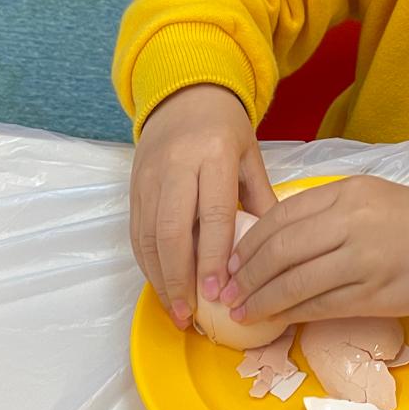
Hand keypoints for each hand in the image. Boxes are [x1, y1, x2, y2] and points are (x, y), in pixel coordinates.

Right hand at [130, 83, 277, 329]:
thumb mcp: (250, 154)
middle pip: (172, 230)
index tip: (217, 291)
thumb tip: (275, 246)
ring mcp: (149, 177)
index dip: (213, 256)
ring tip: (175, 310)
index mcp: (213, 155)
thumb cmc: (224, 128)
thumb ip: (260, 197)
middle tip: (190, 314)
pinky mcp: (133, 187)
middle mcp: (176, 166)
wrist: (183, 95)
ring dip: (159, 278)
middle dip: (179, 277)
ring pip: (148, 236)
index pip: (212, 213)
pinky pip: (136, 232)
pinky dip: (147, 263)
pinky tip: (161, 285)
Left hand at [221, 176, 408, 323]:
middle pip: (280, 249)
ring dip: (262, 301)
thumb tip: (278, 242)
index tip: (231, 262)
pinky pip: (322, 306)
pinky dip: (292, 314)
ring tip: (242, 313)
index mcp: (347, 191)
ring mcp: (364, 257)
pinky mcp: (376, 293)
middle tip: (226, 293)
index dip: (249, 243)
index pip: (281, 216)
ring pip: (295, 281)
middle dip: (245, 275)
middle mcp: (351, 220)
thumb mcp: (371, 198)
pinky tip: (277, 321)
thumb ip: (328, 213)